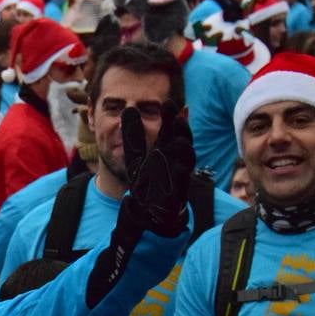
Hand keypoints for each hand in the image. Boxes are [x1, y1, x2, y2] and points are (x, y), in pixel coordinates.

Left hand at [121, 103, 194, 236]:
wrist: (147, 212)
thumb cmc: (147, 182)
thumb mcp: (136, 157)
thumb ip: (133, 135)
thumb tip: (128, 109)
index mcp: (166, 151)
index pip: (170, 130)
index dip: (170, 117)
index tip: (167, 103)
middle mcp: (175, 161)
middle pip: (182, 142)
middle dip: (182, 131)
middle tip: (178, 117)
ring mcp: (178, 178)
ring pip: (186, 162)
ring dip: (185, 151)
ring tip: (181, 140)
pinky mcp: (177, 196)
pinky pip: (182, 186)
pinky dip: (182, 177)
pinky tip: (180, 169)